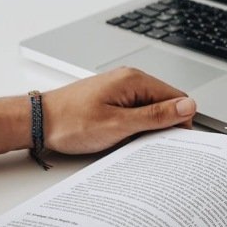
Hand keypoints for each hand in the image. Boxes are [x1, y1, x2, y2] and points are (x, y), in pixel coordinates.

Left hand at [41, 67, 196, 154]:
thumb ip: (156, 116)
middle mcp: (129, 80)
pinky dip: (134, 127)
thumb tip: (188, 107)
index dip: (181, 122)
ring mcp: (119, 89)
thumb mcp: (119, 125)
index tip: (175, 143)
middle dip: (163, 126)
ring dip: (147, 129)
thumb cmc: (71, 123)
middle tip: (149, 146)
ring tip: (131, 143)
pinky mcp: (111, 100)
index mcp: (134, 80)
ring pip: (150, 110)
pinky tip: (122, 139)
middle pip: (164, 104)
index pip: (177, 98)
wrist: (38, 122)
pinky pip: (135, 113)